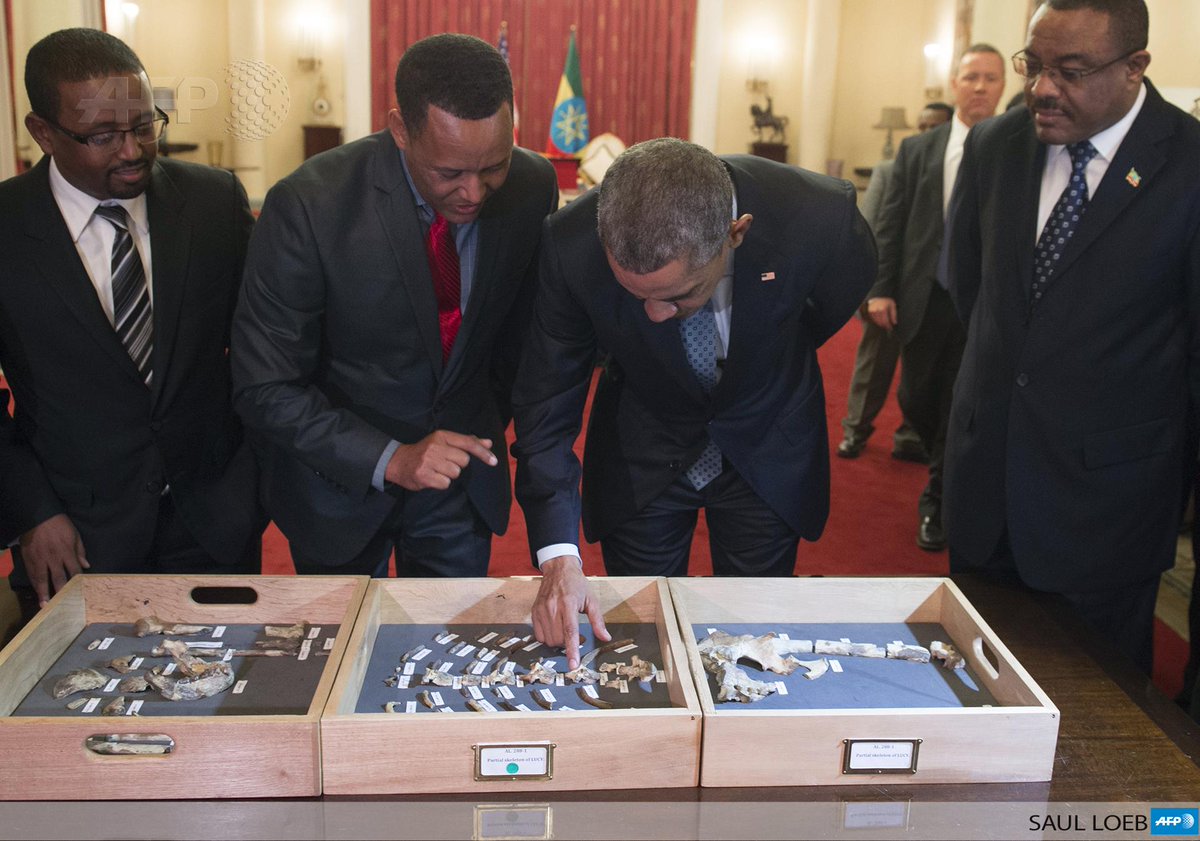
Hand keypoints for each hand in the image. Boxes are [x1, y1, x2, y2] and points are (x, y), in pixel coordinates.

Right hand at [18, 513, 87, 606]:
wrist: (37, 517)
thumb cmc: (59, 525)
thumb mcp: (74, 534)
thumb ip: (80, 550)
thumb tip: (86, 565)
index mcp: (67, 551)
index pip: (74, 570)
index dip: (77, 582)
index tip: (80, 592)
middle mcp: (53, 558)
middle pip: (58, 578)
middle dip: (61, 592)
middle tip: (63, 605)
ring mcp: (40, 559)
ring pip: (42, 579)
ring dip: (44, 593)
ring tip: (46, 605)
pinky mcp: (29, 559)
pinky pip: (32, 575)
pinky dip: (35, 584)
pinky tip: (37, 592)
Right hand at [384, 430, 497, 490]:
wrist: (398, 462)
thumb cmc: (425, 451)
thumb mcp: (443, 441)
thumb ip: (466, 442)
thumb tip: (488, 442)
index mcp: (442, 436)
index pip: (468, 443)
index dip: (483, 452)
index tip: (493, 461)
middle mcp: (435, 446)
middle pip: (464, 460)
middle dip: (458, 465)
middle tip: (445, 463)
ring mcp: (429, 461)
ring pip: (455, 472)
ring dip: (449, 475)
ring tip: (438, 470)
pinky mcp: (424, 475)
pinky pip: (445, 483)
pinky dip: (441, 483)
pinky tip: (433, 477)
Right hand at [532, 555, 610, 669]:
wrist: (558, 568)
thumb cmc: (576, 584)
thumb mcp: (591, 600)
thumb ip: (598, 621)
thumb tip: (605, 637)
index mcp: (568, 604)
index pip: (570, 632)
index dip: (572, 651)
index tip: (574, 665)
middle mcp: (553, 608)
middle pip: (559, 639)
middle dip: (568, 644)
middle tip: (577, 636)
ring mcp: (541, 610)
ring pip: (549, 640)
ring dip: (558, 642)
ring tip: (565, 629)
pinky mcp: (534, 612)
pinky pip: (539, 636)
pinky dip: (548, 638)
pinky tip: (554, 628)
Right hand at [866, 297, 897, 330]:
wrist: (877, 298)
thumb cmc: (886, 302)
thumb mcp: (892, 305)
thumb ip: (894, 314)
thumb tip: (894, 323)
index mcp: (882, 309)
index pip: (885, 321)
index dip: (888, 326)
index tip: (890, 328)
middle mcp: (876, 310)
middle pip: (881, 323)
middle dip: (885, 326)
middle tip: (888, 328)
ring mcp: (871, 312)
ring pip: (877, 322)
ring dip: (881, 325)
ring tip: (885, 325)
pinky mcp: (868, 313)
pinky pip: (873, 320)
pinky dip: (877, 322)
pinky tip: (880, 322)